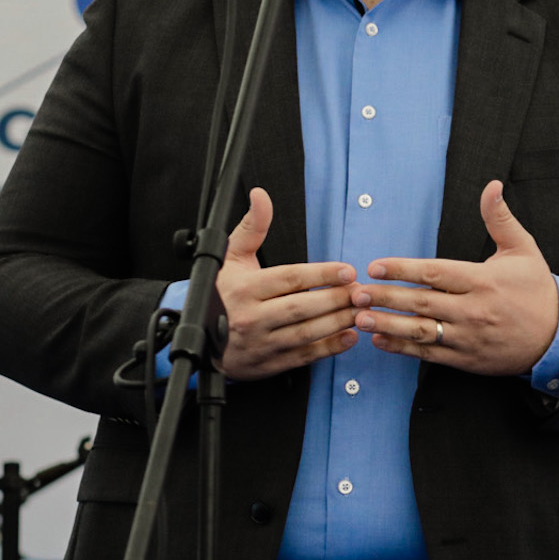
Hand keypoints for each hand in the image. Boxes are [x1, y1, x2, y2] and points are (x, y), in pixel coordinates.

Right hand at [214, 187, 358, 379]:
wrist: (197, 336)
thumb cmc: (221, 292)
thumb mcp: (231, 256)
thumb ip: (252, 227)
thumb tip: (261, 196)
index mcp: (244, 288)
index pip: (290, 279)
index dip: (321, 274)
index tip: (347, 270)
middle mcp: (250, 317)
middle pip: (301, 307)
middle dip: (336, 299)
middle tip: (361, 292)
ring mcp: (259, 343)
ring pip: (305, 333)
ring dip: (337, 323)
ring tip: (360, 311)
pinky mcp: (267, 364)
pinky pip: (302, 356)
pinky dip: (329, 348)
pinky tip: (348, 337)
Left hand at [350, 180, 558, 374]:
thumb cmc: (537, 289)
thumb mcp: (523, 249)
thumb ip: (500, 218)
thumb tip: (492, 186)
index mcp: (483, 280)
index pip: (435, 273)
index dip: (403, 269)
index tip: (376, 266)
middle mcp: (474, 309)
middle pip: (422, 302)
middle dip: (386, 297)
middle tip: (355, 293)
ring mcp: (469, 336)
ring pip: (422, 331)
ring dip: (388, 325)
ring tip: (360, 318)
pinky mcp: (468, 358)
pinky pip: (430, 353)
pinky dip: (404, 348)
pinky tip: (381, 340)